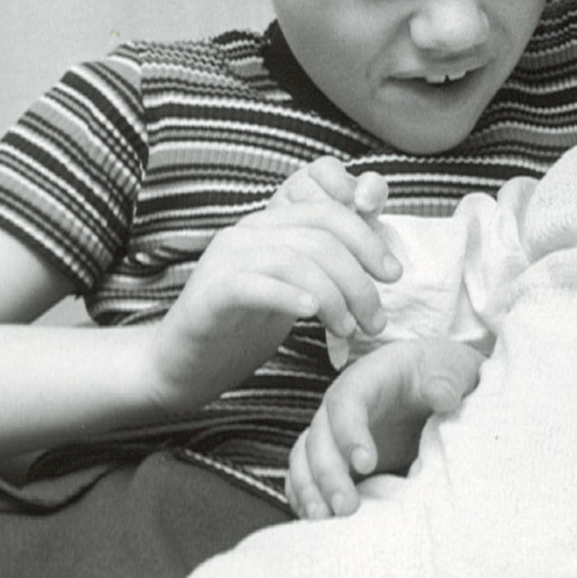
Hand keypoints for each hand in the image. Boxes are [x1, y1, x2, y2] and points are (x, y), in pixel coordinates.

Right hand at [140, 168, 398, 415]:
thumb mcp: (297, 293)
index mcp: (270, 226)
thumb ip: (329, 272)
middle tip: (376, 320)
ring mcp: (225, 259)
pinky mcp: (210, 292)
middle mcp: (247, 233)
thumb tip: (385, 266)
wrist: (183, 364)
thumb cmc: (245, 328)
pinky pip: (257, 284)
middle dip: (359, 279)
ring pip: (296, 260)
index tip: (393, 274)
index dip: (368, 240)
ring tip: (349, 329)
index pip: (328, 213)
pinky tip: (313, 314)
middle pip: (320, 238)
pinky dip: (291, 296)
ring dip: (335, 297)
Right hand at [287, 339, 485, 518]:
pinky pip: (306, 476)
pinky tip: (317, 522)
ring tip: (324, 520)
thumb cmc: (440, 373)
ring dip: (310, 489)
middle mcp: (340, 408)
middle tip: (345, 506)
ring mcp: (335, 435)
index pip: (345, 402)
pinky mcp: (337, 459)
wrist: (435, 384)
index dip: (349, 433)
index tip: (367, 463)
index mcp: (367, 381)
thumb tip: (442, 396)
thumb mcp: (451, 370)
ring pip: (305, 459)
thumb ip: (446, 383)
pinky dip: (305, 497)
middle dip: (327, 474)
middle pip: (319, 437)